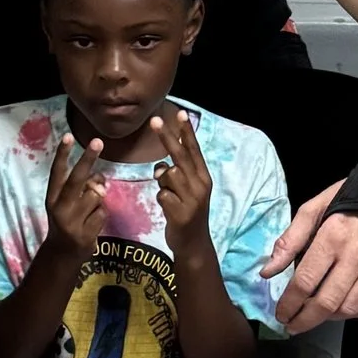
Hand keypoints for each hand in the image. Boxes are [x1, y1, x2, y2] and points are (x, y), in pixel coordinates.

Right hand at [45, 130, 110, 260]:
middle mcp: (59, 208)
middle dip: (87, 159)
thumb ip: (80, 189)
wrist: (63, 254)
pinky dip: (101, 215)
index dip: (62, 154)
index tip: (68, 136)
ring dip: (98, 199)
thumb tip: (100, 179)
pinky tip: (92, 224)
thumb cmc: (68, 220)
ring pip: (96, 195)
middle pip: (77, 179)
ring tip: (89, 210)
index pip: (57, 172)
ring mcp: (72, 222)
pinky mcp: (84, 234)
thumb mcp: (67, 204)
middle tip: (98, 141)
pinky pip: (103, 212)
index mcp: (52, 197)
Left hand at [150, 107, 213, 246]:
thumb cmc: (187, 213)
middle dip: (167, 137)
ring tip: (169, 195)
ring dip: (162, 181)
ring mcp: (192, 199)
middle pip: (180, 156)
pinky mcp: (182, 213)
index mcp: (203, 177)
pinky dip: (161, 198)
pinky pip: (161, 194)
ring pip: (168, 174)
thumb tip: (160, 167)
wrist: (193, 244)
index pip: (194, 150)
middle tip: (154, 120)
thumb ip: (175, 176)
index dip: (186, 132)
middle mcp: (200, 185)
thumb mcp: (186, 191)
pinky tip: (168, 209)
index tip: (181, 113)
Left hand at [263, 182, 357, 333]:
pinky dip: (352, 314)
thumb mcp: (312, 210)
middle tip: (292, 325)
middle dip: (304, 320)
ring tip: (315, 313)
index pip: (305, 281)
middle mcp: (356, 255)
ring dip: (327, 317)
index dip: (289, 304)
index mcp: (332, 236)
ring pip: (348, 309)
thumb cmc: (346, 202)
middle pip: (326, 303)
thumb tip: (267, 273)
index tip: (281, 314)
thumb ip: (289, 241)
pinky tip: (340, 307)